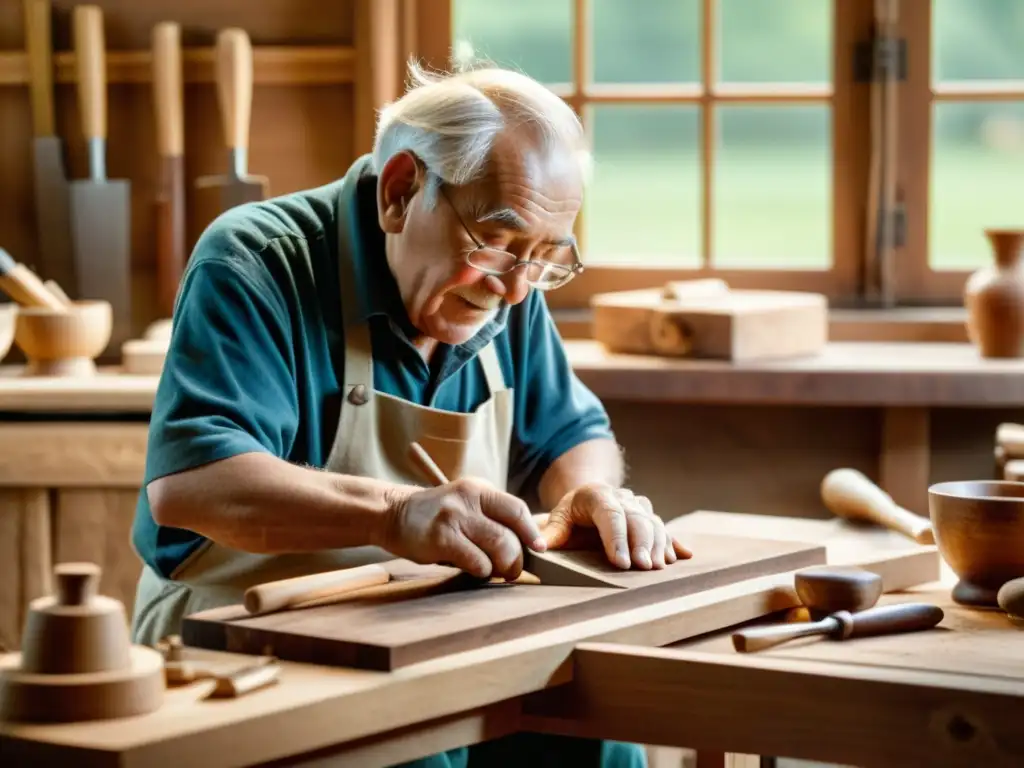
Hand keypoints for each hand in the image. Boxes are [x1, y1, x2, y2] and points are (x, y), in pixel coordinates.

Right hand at [383, 478, 546, 579]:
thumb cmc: (436, 516)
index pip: (517, 509)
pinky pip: (476, 561)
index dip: (532, 532)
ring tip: (498, 573)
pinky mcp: (441, 539)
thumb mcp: (465, 504)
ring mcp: (454, 518)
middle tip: (514, 571)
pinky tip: (475, 570)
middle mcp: (468, 500)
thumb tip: (525, 543)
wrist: (393, 513)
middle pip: (510, 532)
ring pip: (498, 546)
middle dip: (518, 558)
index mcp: (479, 489)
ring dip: (503, 566)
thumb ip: (490, 517)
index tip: (540, 549)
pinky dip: (482, 571)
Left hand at [541, 482, 691, 569]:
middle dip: (642, 543)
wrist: (589, 498)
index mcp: (596, 495)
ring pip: (654, 522)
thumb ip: (549, 534)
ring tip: (659, 567)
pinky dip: (673, 542)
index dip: (617, 538)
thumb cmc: (570, 515)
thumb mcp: (556, 520)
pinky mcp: (649, 517)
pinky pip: (664, 528)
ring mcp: (638, 506)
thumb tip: (536, 549)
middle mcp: (621, 497)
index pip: (610, 515)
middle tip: (644, 568)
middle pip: (636, 518)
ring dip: (659, 545)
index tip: (621, 562)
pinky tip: (681, 556)